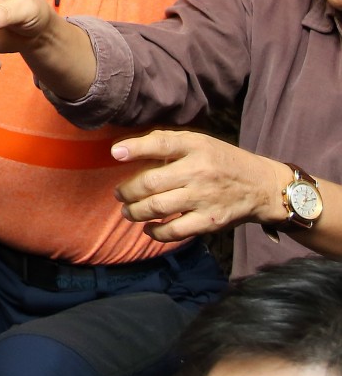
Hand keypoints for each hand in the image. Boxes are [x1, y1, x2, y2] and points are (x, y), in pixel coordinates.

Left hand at [111, 129, 288, 241]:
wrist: (260, 186)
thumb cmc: (221, 160)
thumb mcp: (199, 142)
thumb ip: (168, 143)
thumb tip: (128, 150)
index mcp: (196, 146)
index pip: (162, 143)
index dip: (135, 148)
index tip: (114, 154)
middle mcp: (199, 171)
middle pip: (152, 182)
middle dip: (128, 190)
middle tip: (118, 193)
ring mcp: (204, 198)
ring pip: (158, 207)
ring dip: (135, 211)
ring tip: (127, 210)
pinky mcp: (209, 221)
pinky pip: (175, 231)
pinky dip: (155, 232)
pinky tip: (148, 228)